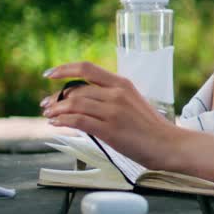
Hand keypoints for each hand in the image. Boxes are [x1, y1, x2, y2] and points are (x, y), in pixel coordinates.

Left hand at [39, 61, 181, 170]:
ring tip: (48, 116)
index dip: (64, 69)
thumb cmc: (151, 128)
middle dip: (56, 97)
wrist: (168, 145)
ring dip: (56, 110)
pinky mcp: (110, 130)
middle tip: (46, 105)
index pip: (87, 68)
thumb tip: (85, 100)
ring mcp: (114, 112)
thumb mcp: (132, 103)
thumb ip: (112, 98)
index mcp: (123, 84)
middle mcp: (117, 94)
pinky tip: (56, 124)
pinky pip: (79, 121)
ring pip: (75, 104)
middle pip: (77, 89)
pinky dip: (63, 121)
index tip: (49, 74)